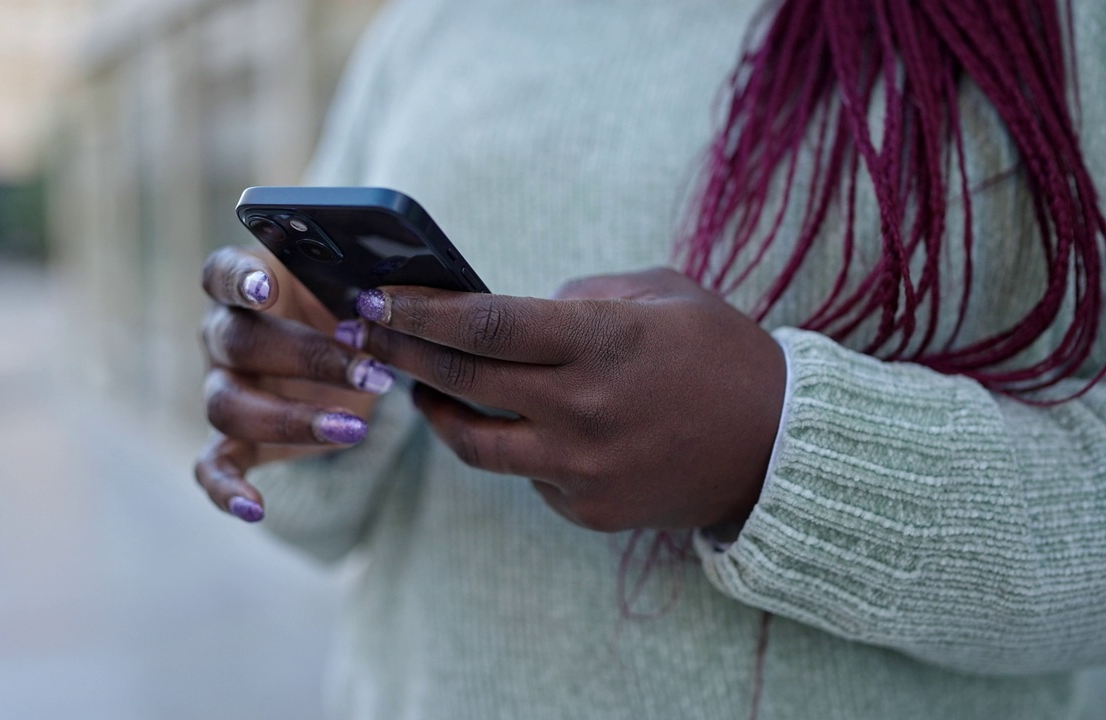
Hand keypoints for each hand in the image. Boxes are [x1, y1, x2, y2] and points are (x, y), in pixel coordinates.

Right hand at [194, 246, 395, 522]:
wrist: (347, 361)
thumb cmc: (349, 313)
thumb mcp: (359, 294)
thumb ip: (362, 288)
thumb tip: (392, 296)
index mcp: (249, 284)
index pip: (222, 273)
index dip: (239, 280)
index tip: (266, 289)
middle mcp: (222, 334)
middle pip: (239, 343)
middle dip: (309, 359)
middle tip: (372, 373)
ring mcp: (222, 387)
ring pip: (229, 405)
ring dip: (290, 419)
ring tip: (354, 428)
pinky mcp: (231, 439)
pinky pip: (213, 465)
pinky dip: (226, 488)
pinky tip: (254, 508)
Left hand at [355, 267, 785, 531]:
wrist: (778, 449)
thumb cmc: (721, 354)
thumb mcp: (663, 293)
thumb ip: (582, 295)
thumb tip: (512, 310)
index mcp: (603, 342)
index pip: (485, 325)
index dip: (420, 312)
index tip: (373, 298)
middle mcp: (583, 409)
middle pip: (463, 381)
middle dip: (401, 352)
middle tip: (363, 333)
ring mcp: (581, 467)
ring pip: (474, 443)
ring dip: (435, 411)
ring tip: (417, 385)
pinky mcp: (585, 508)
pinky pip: (523, 473)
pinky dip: (509, 444)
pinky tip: (515, 422)